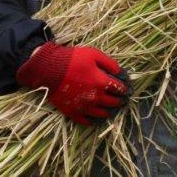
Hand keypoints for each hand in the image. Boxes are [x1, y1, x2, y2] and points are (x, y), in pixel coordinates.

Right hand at [15, 41, 130, 125]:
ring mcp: (83, 106)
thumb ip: (110, 63)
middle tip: (122, 100)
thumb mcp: (94, 55)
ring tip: (111, 110)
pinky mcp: (72, 112)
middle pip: (112, 103)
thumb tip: (121, 71)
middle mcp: (95, 97)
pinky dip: (93, 121)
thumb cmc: (72, 59)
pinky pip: (86, 121)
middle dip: (119, 101)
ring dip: (109, 112)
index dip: (125, 89)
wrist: (48, 69)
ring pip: (101, 114)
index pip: (119, 89)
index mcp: (101, 82)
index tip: (128, 90)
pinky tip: (95, 119)